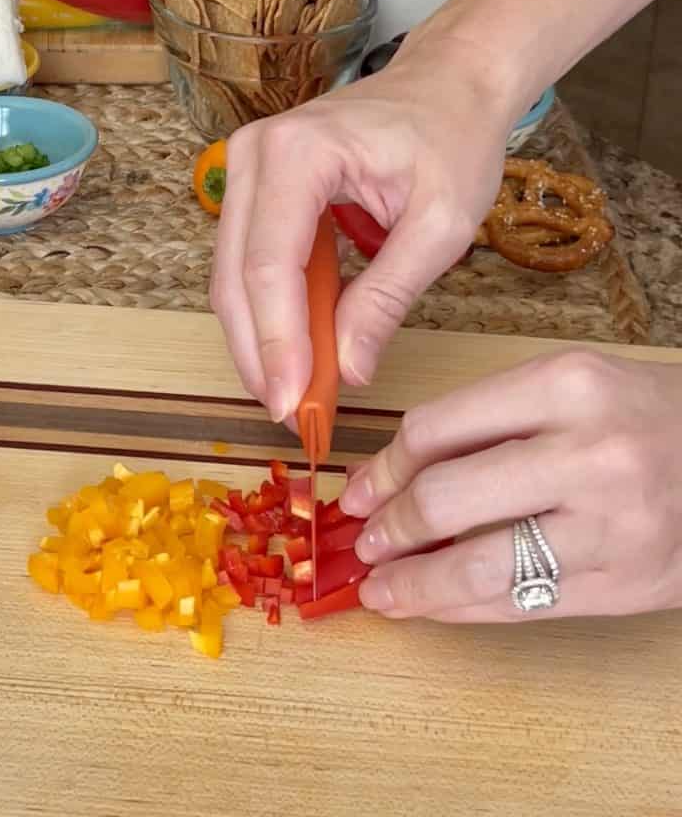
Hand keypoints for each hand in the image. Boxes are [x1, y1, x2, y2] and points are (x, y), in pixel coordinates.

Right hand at [210, 36, 518, 423]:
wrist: (448, 83)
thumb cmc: (452, 136)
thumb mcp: (441, 223)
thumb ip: (389, 296)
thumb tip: (347, 370)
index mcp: (298, 153)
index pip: (270, 265)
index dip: (276, 342)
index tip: (293, 403)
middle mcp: (254, 155)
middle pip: (236, 275)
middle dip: (259, 350)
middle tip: (288, 412)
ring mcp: (246, 168)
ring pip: (232, 275)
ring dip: (257, 336)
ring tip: (292, 390)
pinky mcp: (255, 188)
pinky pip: (247, 262)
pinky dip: (267, 311)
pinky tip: (292, 348)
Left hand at [341, 350, 681, 620]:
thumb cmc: (640, 417)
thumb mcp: (564, 389)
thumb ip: (479, 425)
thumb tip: (383, 477)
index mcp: (564, 387)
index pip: (435, 429)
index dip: (382, 469)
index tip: (356, 493)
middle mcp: (589, 454)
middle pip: (446, 498)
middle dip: (389, 528)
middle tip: (362, 542)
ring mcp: (612, 526)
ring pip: (479, 566)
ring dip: (414, 584)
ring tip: (379, 590)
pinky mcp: (627, 585)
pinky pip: (523, 605)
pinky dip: (462, 610)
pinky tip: (429, 608)